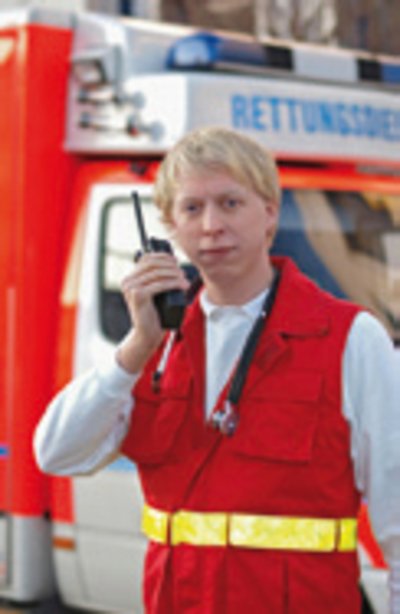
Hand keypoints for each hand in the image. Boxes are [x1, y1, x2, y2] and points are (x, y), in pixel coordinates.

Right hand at [116, 253, 188, 372]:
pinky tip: (182, 286)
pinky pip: (159, 285)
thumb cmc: (154, 314)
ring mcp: (131, 288)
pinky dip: (173, 283)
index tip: (175, 260)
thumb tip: (174, 263)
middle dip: (170, 266)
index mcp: (129, 278)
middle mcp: (127, 281)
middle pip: (152, 264)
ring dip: (174, 274)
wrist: (147, 334)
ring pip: (157, 274)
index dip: (162, 256)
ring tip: (185, 280)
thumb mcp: (154, 293)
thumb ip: (157, 279)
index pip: (146, 258)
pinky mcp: (138, 296)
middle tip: (182, 272)